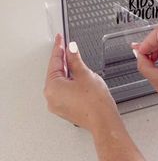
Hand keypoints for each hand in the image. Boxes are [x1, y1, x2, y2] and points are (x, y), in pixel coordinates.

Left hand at [44, 35, 146, 160]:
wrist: (104, 121)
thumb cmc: (95, 102)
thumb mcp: (84, 73)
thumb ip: (75, 59)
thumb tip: (71, 48)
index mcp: (52, 87)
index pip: (55, 61)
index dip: (58, 47)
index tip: (59, 39)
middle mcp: (51, 97)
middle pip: (55, 71)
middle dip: (62, 58)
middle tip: (67, 45)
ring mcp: (57, 104)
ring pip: (60, 80)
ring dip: (67, 69)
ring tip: (73, 57)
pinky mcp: (64, 108)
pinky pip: (63, 89)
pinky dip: (69, 80)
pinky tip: (76, 73)